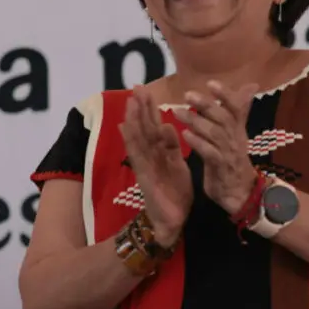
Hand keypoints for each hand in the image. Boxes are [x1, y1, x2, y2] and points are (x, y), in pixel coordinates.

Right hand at [118, 86, 193, 246]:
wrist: (172, 222)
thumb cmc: (175, 195)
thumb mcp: (179, 166)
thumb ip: (174, 148)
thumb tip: (169, 126)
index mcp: (159, 154)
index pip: (153, 127)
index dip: (149, 110)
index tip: (146, 91)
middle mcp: (148, 157)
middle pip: (143, 128)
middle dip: (139, 108)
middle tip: (136, 87)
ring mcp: (144, 166)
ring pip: (137, 138)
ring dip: (134, 119)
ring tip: (131, 101)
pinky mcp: (143, 176)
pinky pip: (137, 155)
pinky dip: (132, 140)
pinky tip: (129, 127)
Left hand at [177, 80, 259, 215]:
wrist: (239, 192)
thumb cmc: (232, 159)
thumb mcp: (236, 133)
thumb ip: (239, 111)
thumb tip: (250, 86)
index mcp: (237, 129)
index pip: (236, 108)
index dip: (225, 95)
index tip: (211, 83)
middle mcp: (235, 138)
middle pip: (223, 118)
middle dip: (206, 105)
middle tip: (187, 94)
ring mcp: (228, 153)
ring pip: (214, 133)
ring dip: (196, 121)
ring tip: (177, 112)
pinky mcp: (220, 168)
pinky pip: (210, 153)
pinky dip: (198, 143)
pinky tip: (185, 135)